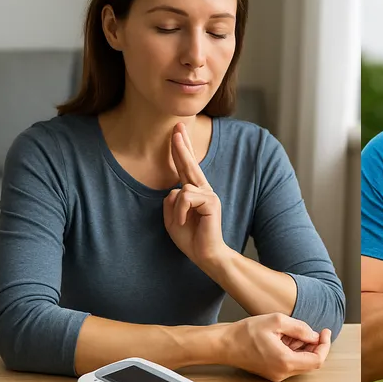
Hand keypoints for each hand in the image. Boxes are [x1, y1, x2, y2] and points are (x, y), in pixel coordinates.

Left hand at [163, 122, 225, 268]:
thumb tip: (175, 189)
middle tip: (177, 126)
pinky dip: (181, 213)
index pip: (185, 168)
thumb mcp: (171, 218)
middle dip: (181, 145)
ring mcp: (209, 195)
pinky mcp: (212, 202)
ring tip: (182, 224)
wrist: (206, 255)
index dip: (181, 149)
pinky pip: (186, 198)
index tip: (177, 132)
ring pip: (182, 189)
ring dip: (176, 210)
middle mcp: (203, 190)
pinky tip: (186, 223)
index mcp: (194, 193)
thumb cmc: (190, 239)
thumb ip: (170, 201)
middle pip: (189, 164)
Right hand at [221, 313, 331, 381]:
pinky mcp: (272, 371)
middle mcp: (282, 372)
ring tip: (287, 331)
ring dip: (301, 345)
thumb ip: (300, 328)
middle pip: (310, 361)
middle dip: (312, 344)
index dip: (324, 345)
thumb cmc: (245, 332)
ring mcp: (276, 374)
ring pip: (300, 361)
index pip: (317, 360)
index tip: (324, 331)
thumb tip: (314, 335)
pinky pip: (290, 361)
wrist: (224, 344)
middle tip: (306, 328)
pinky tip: (282, 336)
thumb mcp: (276, 321)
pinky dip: (292, 349)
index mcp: (285, 361)